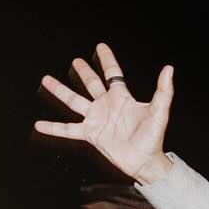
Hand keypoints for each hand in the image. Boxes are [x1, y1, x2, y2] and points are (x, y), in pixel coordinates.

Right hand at [36, 43, 175, 185]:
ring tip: (46, 79)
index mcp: (121, 98)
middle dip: (84, 72)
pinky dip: (54, 127)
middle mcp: (106, 105)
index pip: (113, 73)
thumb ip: (163, 91)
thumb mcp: (159, 112)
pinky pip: (68, 129)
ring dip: (60, 90)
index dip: (107, 59)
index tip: (100, 46)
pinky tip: (40, 124)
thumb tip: (169, 69)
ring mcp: (96, 119)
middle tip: (76, 61)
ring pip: (74, 101)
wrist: (144, 162)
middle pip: (92, 84)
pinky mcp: (90, 134)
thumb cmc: (153, 138)